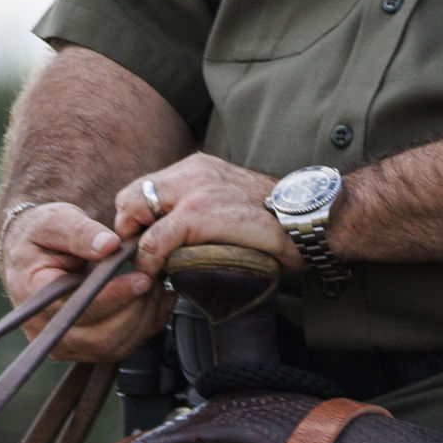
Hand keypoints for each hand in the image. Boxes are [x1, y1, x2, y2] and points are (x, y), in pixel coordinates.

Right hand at [0, 200, 169, 360]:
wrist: (35, 250)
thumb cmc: (42, 234)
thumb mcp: (56, 221)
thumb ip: (80, 233)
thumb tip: (108, 245)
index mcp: (34, 295)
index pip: (79, 308)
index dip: (116, 296)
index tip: (142, 279)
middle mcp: (44, 327)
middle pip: (101, 337)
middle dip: (137, 309)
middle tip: (154, 279)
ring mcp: (63, 342)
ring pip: (114, 347)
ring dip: (144, 318)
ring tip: (154, 286)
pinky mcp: (82, 346)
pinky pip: (120, 347)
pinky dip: (145, 326)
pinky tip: (155, 301)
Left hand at [116, 154, 303, 284]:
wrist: (313, 219)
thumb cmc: (278, 220)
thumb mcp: (232, 201)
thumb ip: (202, 206)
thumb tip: (171, 237)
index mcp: (200, 167)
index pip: (144, 187)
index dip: (137, 218)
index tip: (142, 242)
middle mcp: (193, 172)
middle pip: (131, 197)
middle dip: (130, 229)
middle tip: (141, 257)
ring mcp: (194, 190)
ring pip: (136, 216)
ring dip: (137, 247)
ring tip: (148, 268)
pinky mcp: (199, 214)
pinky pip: (154, 240)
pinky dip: (149, 261)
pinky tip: (158, 274)